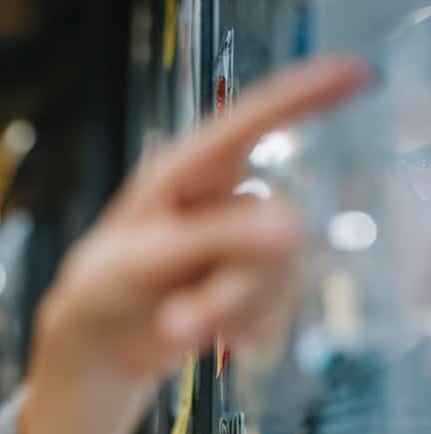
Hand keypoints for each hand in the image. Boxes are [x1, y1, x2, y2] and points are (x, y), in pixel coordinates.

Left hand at [18, 55, 370, 433]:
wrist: (98, 344)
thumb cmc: (103, 288)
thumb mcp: (142, 261)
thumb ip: (213, 239)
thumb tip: (292, 227)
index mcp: (186, 172)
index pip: (249, 124)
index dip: (302, 97)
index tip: (350, 73)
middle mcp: (224, 197)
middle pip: (280, 227)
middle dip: (235, 285)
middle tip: (177, 322)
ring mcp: (246, 239)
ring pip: (285, 271)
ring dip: (234, 311)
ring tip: (177, 328)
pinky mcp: (259, 280)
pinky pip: (285, 303)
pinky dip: (248, 327)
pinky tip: (211, 337)